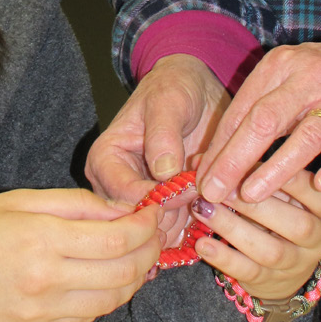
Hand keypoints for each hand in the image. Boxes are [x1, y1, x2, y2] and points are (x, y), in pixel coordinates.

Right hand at [0, 188, 159, 321]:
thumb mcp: (18, 200)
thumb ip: (74, 204)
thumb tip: (120, 209)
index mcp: (43, 239)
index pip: (118, 238)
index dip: (146, 226)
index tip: (154, 212)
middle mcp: (48, 280)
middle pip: (125, 272)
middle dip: (150, 251)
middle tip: (154, 235)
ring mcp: (45, 312)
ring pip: (113, 300)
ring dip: (135, 278)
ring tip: (137, 257)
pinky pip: (89, 317)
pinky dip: (109, 297)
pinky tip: (108, 279)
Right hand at [85, 54, 229, 241]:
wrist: (196, 91)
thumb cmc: (175, 87)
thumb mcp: (168, 100)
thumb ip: (163, 133)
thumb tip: (163, 171)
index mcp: (106, 160)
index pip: (124, 196)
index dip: (158, 199)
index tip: (190, 186)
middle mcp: (117, 188)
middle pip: (138, 223)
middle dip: (175, 215)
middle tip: (205, 193)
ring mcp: (141, 203)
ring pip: (160, 234)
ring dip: (190, 222)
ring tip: (211, 193)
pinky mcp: (165, 211)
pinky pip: (177, 234)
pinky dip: (198, 226)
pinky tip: (214, 205)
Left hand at [192, 167, 320, 303]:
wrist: (283, 265)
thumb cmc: (276, 211)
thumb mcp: (273, 188)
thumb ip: (247, 170)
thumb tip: (201, 160)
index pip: (314, 191)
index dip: (287, 178)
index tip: (255, 163)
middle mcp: (317, 238)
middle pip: (297, 224)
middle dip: (257, 205)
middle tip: (222, 187)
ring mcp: (296, 264)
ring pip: (270, 251)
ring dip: (234, 228)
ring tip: (204, 209)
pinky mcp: (270, 281)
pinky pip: (248, 272)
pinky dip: (224, 258)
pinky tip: (203, 243)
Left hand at [197, 31, 320, 203]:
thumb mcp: (285, 79)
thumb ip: (253, 112)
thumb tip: (210, 161)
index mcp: (280, 65)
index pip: (242, 110)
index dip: (219, 147)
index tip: (201, 179)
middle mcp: (309, 76)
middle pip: (265, 120)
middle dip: (235, 159)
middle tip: (214, 192)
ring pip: (306, 135)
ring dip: (276, 168)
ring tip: (251, 195)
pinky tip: (320, 186)